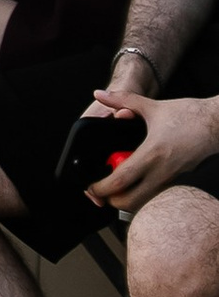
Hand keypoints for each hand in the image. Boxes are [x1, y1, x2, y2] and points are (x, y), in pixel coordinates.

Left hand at [85, 90, 218, 210]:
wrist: (217, 124)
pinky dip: (142, 193)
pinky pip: (155, 195)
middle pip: (129, 201)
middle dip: (111, 199)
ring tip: (117, 183)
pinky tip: (136, 180)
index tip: (91, 187)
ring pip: (144, 202)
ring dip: (127, 198)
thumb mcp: (152, 106)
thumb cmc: (190, 116)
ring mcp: (171, 179)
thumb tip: (100, 94)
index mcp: (152, 154)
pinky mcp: (178, 181)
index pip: (121, 180)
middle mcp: (161, 172)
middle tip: (102, 189)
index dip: (101, 187)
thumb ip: (123, 100)